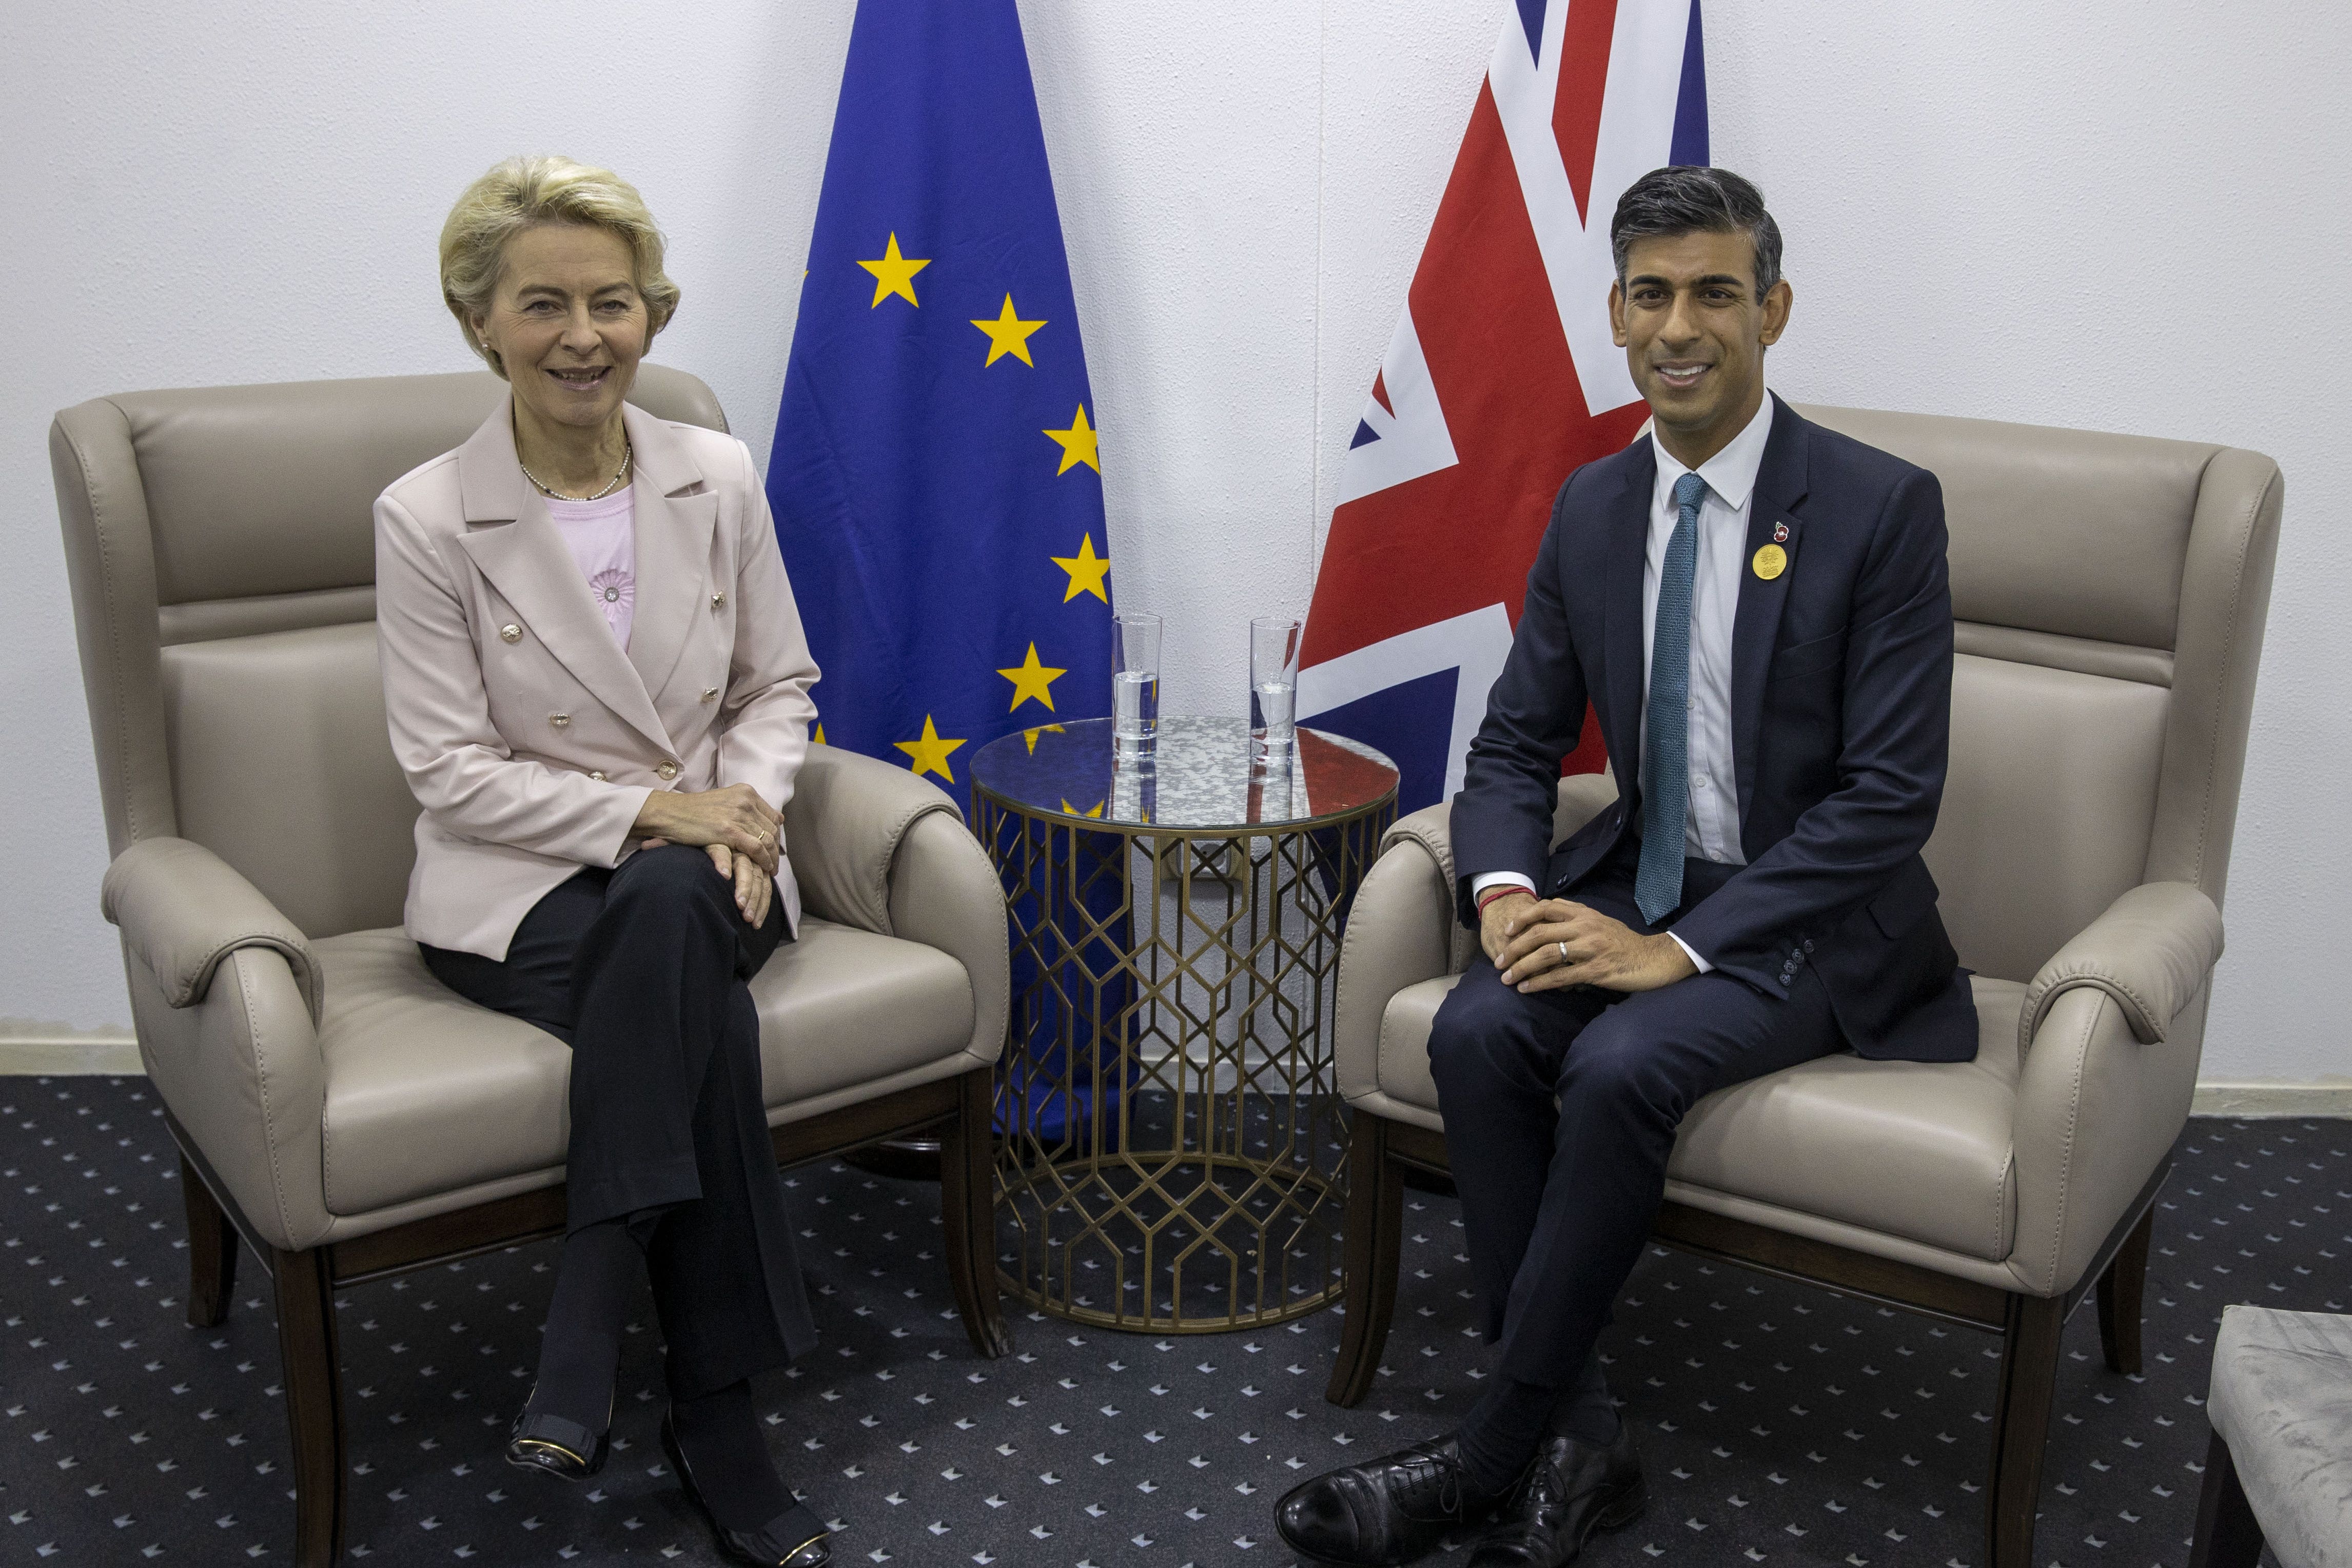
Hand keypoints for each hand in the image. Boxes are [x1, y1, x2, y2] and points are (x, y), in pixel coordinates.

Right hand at [632, 783, 782, 874]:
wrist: (668, 812)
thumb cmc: (693, 811)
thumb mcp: (726, 801)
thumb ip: (748, 808)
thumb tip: (779, 818)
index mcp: (746, 792)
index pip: (773, 817)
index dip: (775, 836)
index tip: (774, 850)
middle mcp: (746, 800)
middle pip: (772, 829)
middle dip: (775, 849)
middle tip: (774, 864)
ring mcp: (738, 814)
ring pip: (767, 840)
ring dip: (771, 858)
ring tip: (770, 870)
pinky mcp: (729, 830)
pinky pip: (757, 848)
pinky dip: (763, 860)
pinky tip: (763, 869)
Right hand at [705, 844, 772, 926]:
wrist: (699, 834)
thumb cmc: (716, 860)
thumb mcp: (733, 875)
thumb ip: (743, 888)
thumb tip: (748, 913)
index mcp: (754, 864)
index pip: (765, 887)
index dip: (762, 906)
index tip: (756, 925)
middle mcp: (748, 856)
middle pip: (757, 880)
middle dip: (754, 901)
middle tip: (747, 918)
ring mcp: (734, 847)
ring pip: (744, 868)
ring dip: (743, 887)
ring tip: (739, 903)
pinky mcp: (717, 840)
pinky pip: (722, 852)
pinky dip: (723, 863)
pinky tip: (724, 876)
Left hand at [1492, 896, 1696, 994]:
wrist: (1654, 959)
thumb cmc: (1624, 943)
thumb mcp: (1600, 922)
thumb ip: (1575, 919)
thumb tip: (1545, 922)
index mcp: (1585, 913)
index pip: (1546, 907)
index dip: (1523, 918)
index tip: (1508, 932)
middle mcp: (1586, 927)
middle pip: (1539, 933)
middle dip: (1514, 949)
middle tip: (1499, 962)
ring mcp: (1591, 948)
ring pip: (1546, 955)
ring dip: (1522, 968)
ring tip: (1506, 978)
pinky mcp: (1596, 970)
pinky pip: (1561, 976)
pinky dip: (1540, 983)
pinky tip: (1527, 989)